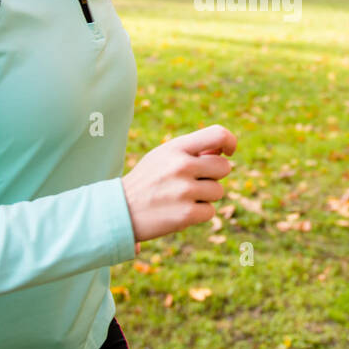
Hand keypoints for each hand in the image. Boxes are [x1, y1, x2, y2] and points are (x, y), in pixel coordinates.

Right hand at [121, 124, 236, 245]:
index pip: (218, 134)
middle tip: (193, 182)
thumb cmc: (147, 180)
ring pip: (218, 191)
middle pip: (224, 167)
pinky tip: (179, 211)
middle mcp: (182, 166)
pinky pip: (210, 212)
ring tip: (180, 198)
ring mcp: (184, 191)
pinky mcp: (186, 214)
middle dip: (213, 176)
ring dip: (204, 197)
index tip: (227, 152)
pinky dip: (198, 214)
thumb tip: (223, 150)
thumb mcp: (163, 156)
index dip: (230, 142)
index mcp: (176, 147)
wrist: (118, 211)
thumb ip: (192, 151)